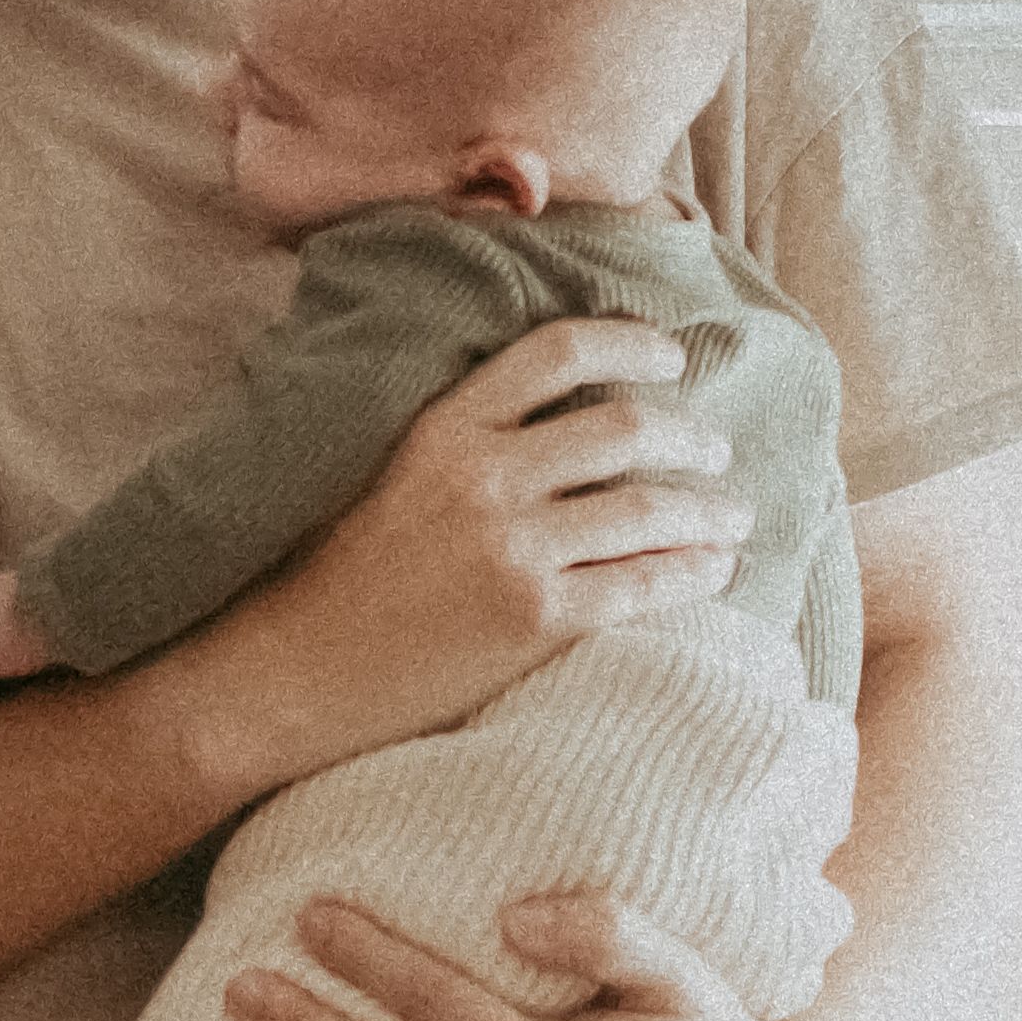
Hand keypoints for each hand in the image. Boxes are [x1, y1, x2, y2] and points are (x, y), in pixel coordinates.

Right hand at [169, 319, 756, 788]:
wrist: (286, 676)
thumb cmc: (324, 580)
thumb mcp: (378, 474)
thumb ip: (455, 439)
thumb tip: (542, 416)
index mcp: (442, 427)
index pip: (556, 351)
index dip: (630, 344)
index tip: (670, 355)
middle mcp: (484, 476)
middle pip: (624, 427)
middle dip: (690, 436)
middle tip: (717, 450)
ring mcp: (512, 549)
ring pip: (647, 507)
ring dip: (709, 509)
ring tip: (735, 515)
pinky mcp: (533, 619)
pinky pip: (641, 585)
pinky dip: (693, 573)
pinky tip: (716, 572)